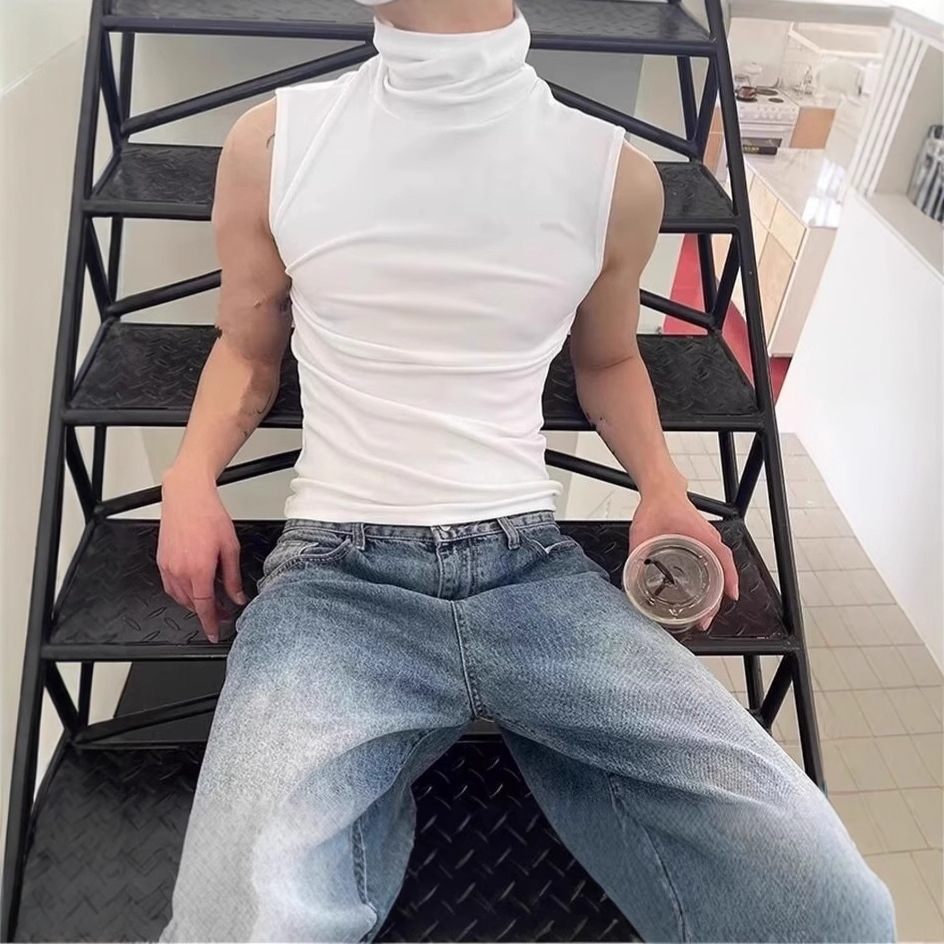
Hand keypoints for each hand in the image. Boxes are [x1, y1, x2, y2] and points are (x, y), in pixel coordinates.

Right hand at [157, 468, 246, 642]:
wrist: (187, 496)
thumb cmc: (209, 515)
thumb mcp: (230, 547)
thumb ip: (233, 576)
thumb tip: (237, 597)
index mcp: (199, 569)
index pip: (204, 607)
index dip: (210, 623)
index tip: (214, 634)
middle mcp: (180, 571)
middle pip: (192, 605)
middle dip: (207, 613)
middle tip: (223, 612)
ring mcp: (167, 566)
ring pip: (179, 598)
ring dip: (194, 604)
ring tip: (211, 601)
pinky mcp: (161, 561)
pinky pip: (170, 586)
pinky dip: (181, 594)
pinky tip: (193, 589)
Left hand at [630, 488, 738, 629]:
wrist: (660, 489)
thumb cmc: (657, 505)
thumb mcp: (642, 533)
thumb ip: (636, 554)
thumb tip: (631, 575)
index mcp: (700, 535)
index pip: (723, 559)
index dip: (729, 580)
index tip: (730, 597)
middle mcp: (708, 538)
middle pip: (723, 570)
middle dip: (717, 598)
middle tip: (705, 620)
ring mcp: (707, 540)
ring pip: (720, 568)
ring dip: (716, 590)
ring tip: (704, 612)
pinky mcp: (702, 542)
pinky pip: (714, 562)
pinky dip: (712, 579)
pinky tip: (702, 593)